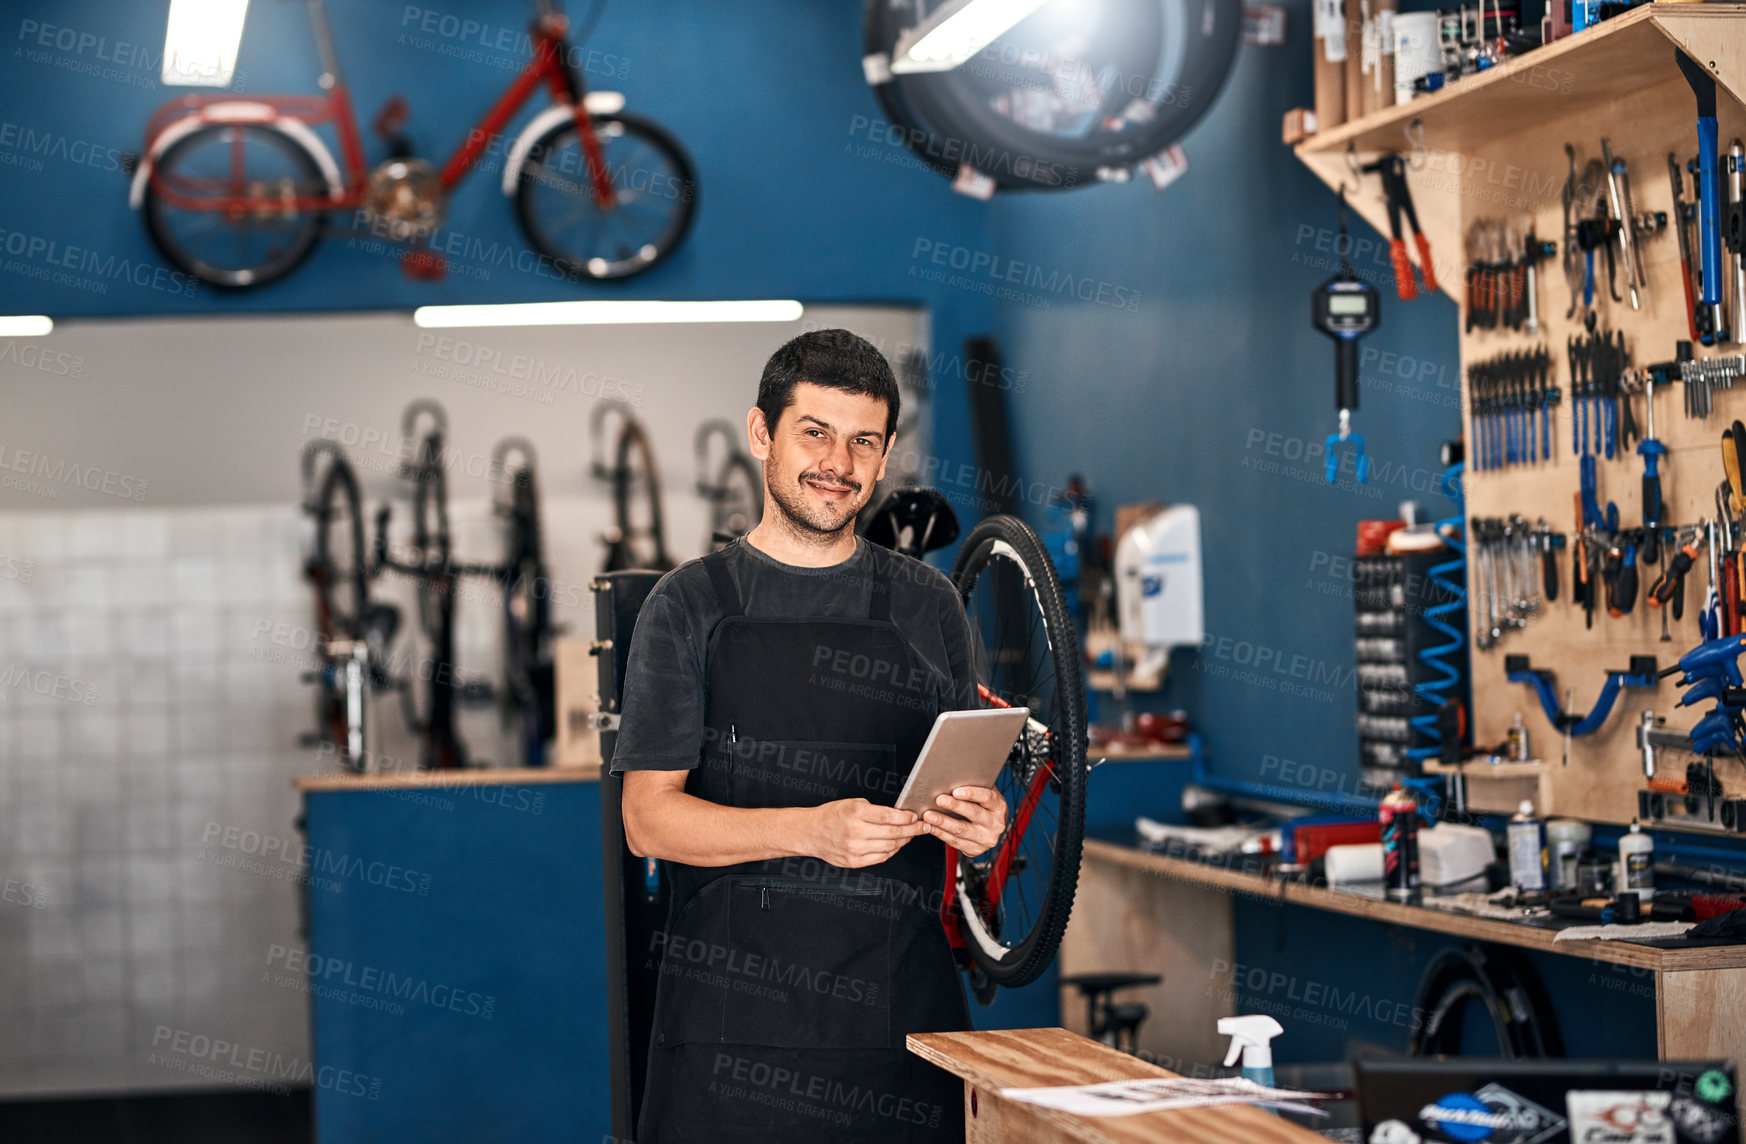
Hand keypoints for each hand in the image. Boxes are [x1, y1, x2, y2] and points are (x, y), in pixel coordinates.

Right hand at [806, 798, 925, 868]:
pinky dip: (892, 851)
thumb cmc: (831, 815)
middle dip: (912, 830)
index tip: (915, 816)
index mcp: (856, 813)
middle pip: (893, 833)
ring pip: (890, 847)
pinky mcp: (854, 862)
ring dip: (904, 841)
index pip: (889, 816)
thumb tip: (899, 815)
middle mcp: (856, 832)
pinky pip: (881, 858)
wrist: (811, 832)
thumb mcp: (852, 803)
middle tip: (923, 827)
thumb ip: (875, 810)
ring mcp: (855, 849)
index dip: (907, 817)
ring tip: (911, 835)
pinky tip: (896, 844)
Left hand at [922, 786, 1007, 858]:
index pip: (987, 797)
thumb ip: (974, 785)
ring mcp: (986, 839)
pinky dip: (940, 833)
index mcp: (999, 807)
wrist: (990, 830)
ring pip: (961, 830)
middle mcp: (996, 824)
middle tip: (939, 800)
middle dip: (955, 806)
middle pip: (973, 814)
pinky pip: (955, 842)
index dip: (971, 794)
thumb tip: (953, 776)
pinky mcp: (975, 850)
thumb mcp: (984, 794)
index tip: (956, 791)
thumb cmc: (983, 806)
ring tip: (928, 815)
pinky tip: (930, 827)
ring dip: (943, 822)